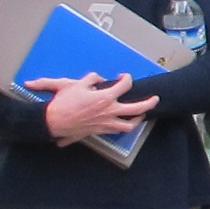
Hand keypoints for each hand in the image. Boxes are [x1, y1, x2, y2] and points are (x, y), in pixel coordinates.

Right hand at [30, 73, 156, 144]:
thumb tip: (100, 80)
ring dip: (137, 120)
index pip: (125, 85)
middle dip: (149, 103)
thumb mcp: (76, 83)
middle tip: (155, 99)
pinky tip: (123, 124)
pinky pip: (116, 131)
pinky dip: (122, 127)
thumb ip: (92, 79)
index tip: (123, 77)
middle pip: (136, 108)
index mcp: (105, 98)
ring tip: (142, 115)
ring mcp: (106, 123)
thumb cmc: (63, 103)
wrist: (53, 121)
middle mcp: (109, 111)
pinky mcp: (100, 131)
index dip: (126, 78)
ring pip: (129, 125)